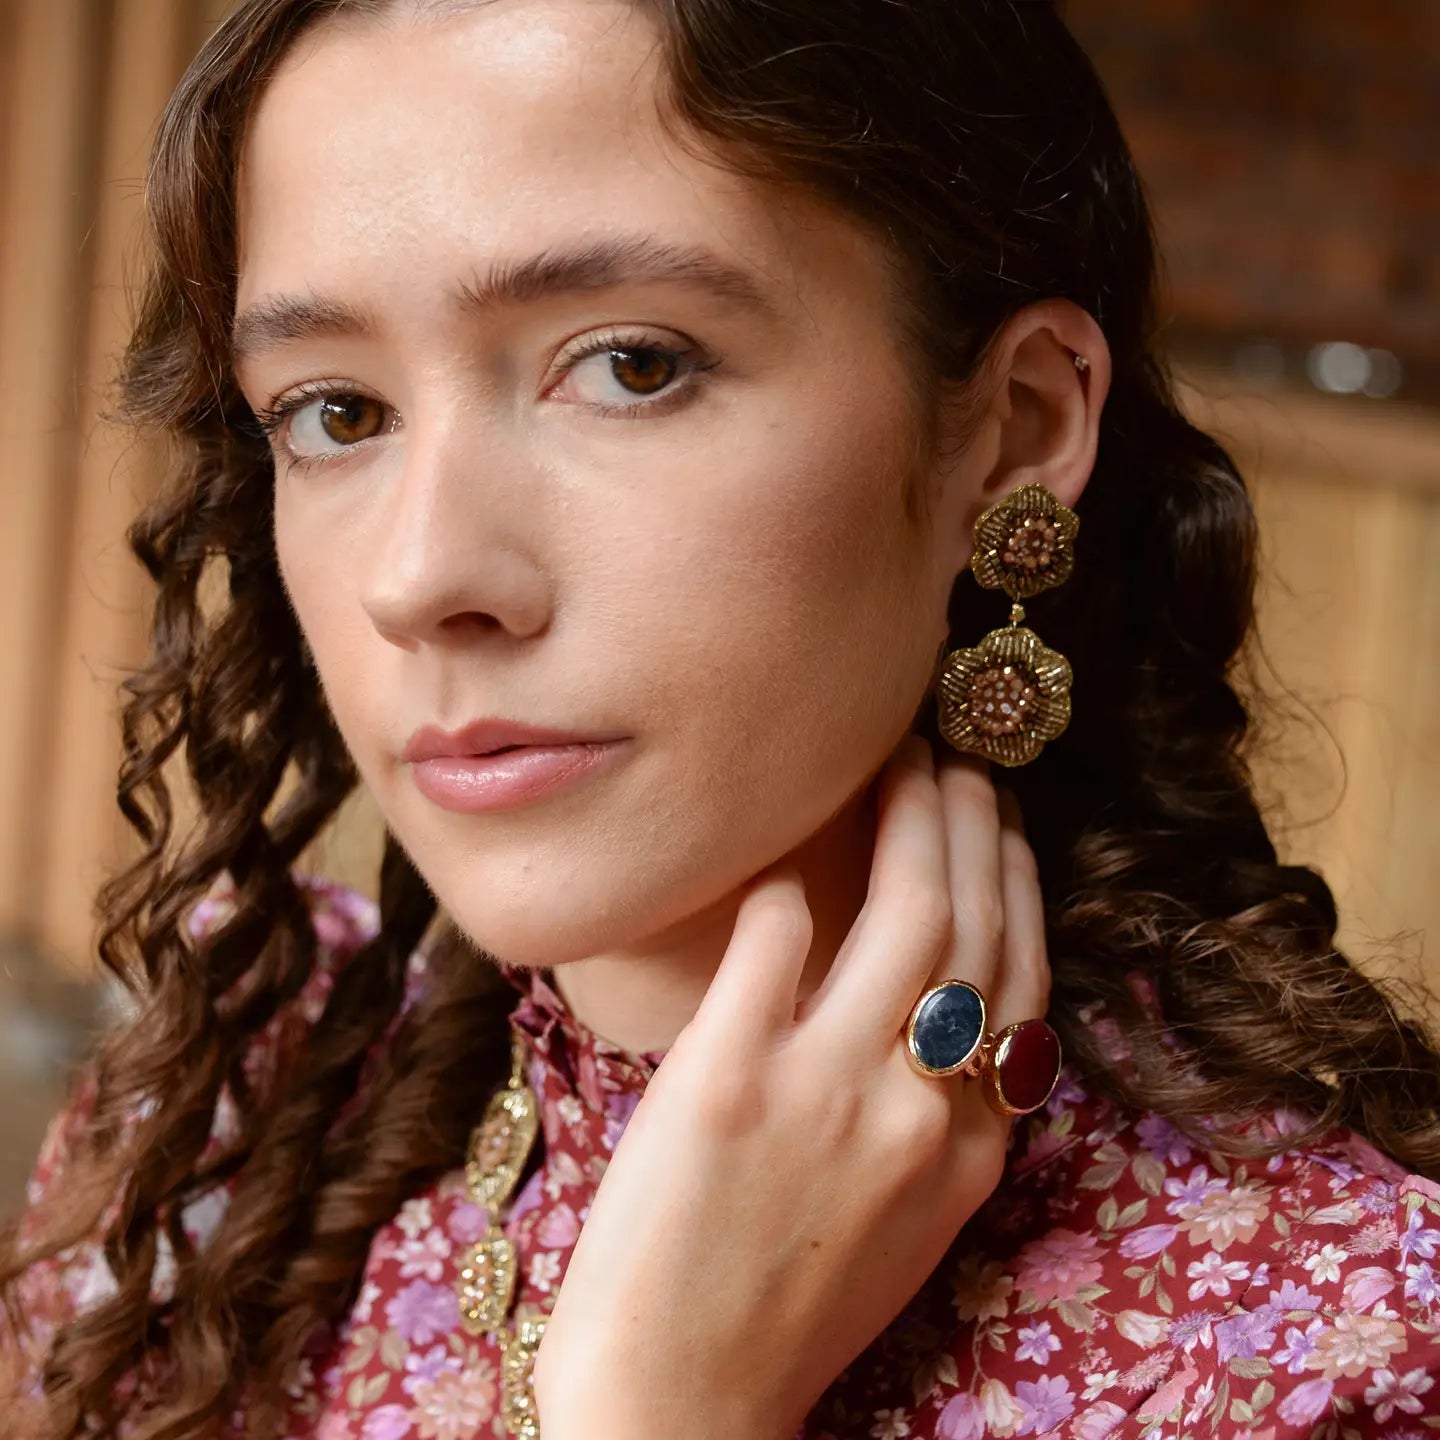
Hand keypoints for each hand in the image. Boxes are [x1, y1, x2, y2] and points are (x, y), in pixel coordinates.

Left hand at [532, 736, 1051, 1439]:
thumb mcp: (903, 1220)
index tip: (1004, 826)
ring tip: (897, 763)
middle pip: (972, 924)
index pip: (1021, 981)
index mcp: (969, 1151)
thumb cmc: (784, 1308)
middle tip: (953, 758)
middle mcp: (919, 1109)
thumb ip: (935, 1117)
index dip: (1017, 885)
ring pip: (903, 910)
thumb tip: (927, 1002)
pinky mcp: (727, 1078)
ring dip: (907, 816)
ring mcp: (826, 1088)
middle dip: (971, 821)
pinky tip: (774, 852)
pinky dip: (781, 881)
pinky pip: (774, 938)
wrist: (682, 1402)